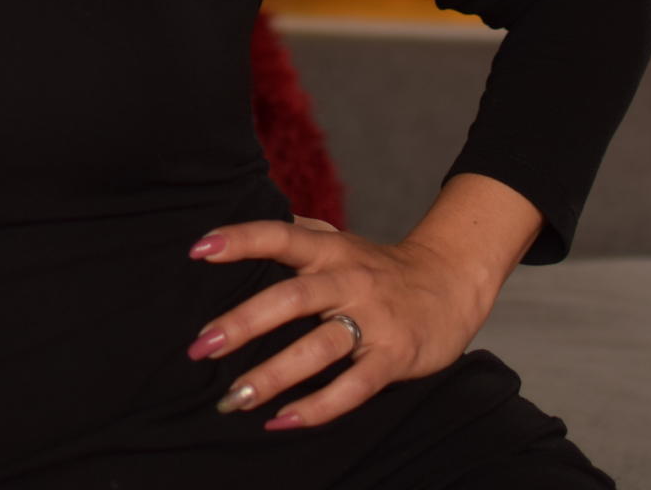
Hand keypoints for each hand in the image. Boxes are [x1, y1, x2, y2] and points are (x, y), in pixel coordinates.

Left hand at [183, 215, 496, 429]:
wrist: (452, 282)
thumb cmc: (379, 267)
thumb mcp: (340, 241)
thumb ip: (296, 234)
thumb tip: (236, 231)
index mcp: (330, 250)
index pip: (281, 236)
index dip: (241, 239)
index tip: (198, 248)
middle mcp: (349, 280)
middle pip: (292, 298)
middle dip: (244, 322)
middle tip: (200, 345)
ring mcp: (374, 320)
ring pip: (319, 347)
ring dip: (273, 374)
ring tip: (234, 397)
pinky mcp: (395, 357)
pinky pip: (353, 387)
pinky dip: (317, 407)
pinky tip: (282, 420)